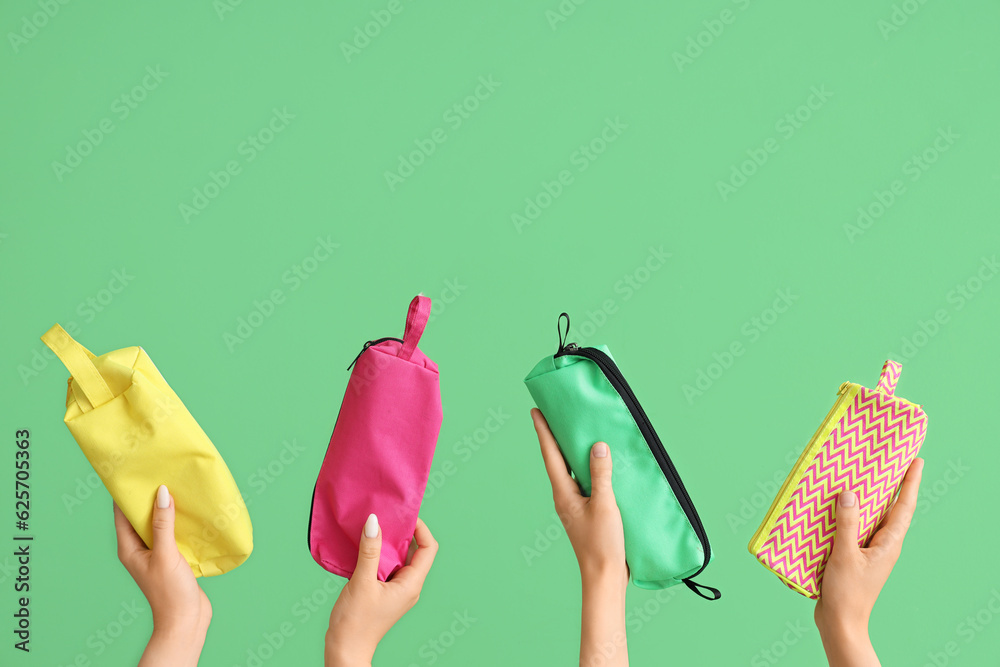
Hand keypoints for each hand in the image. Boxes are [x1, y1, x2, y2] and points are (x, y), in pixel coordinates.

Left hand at [114, 485, 210, 666]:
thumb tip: (161, 492)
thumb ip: (163, 524)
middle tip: (162, 472)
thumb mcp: (166, 554)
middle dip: (151, 496)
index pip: (122, 513)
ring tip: (179, 486)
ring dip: (169, 509)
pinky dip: (181, 522)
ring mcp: (158, 553)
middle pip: (142, 516)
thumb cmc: (170, 592)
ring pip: (160, 524)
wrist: (186, 621)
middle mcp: (141, 549)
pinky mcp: (174, 558)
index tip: (136, 471)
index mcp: (129, 548)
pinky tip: (193, 511)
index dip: (127, 493)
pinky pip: (175, 534)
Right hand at [325, 515, 437, 666]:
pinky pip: (386, 568)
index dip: (421, 529)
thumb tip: (374, 521)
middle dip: (402, 533)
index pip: (428, 548)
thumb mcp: (362, 582)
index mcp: (411, 584)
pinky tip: (364, 547)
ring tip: (373, 528)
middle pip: (414, 551)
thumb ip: (369, 551)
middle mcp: (408, 586)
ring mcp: (396, 590)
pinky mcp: (383, 593)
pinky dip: (378, 555)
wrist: (345, 650)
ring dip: (388, 544)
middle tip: (385, 518)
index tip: (403, 516)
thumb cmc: (355, 622)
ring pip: (398, 559)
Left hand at [531, 408, 627, 666]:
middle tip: (553, 413)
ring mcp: (574, 505)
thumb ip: (601, 474)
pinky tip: (597, 463)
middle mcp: (564, 496)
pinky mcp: (586, 512)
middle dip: (555, 436)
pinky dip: (587, 468)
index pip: (551, 455)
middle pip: (557, 460)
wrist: (605, 576)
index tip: (535, 410)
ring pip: (570, 471)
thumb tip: (597, 445)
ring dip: (571, 451)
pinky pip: (583, 482)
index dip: (543, 431)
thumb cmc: (602, 544)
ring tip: (575, 430)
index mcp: (563, 493)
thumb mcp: (604, 504)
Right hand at [815, 457, 924, 666]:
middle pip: (892, 509)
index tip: (917, 461)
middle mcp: (883, 545)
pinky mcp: (855, 557)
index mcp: (889, 543)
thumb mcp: (845, 555)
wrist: (840, 622)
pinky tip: (837, 507)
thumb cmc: (847, 592)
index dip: (910, 482)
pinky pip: (856, 528)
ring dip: (870, 499)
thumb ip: (847, 523)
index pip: (904, 506)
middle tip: (890, 462)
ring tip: (863, 478)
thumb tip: (850, 493)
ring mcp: (870, 551)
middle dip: (893, 486)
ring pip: (873, 518)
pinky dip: (851, 514)